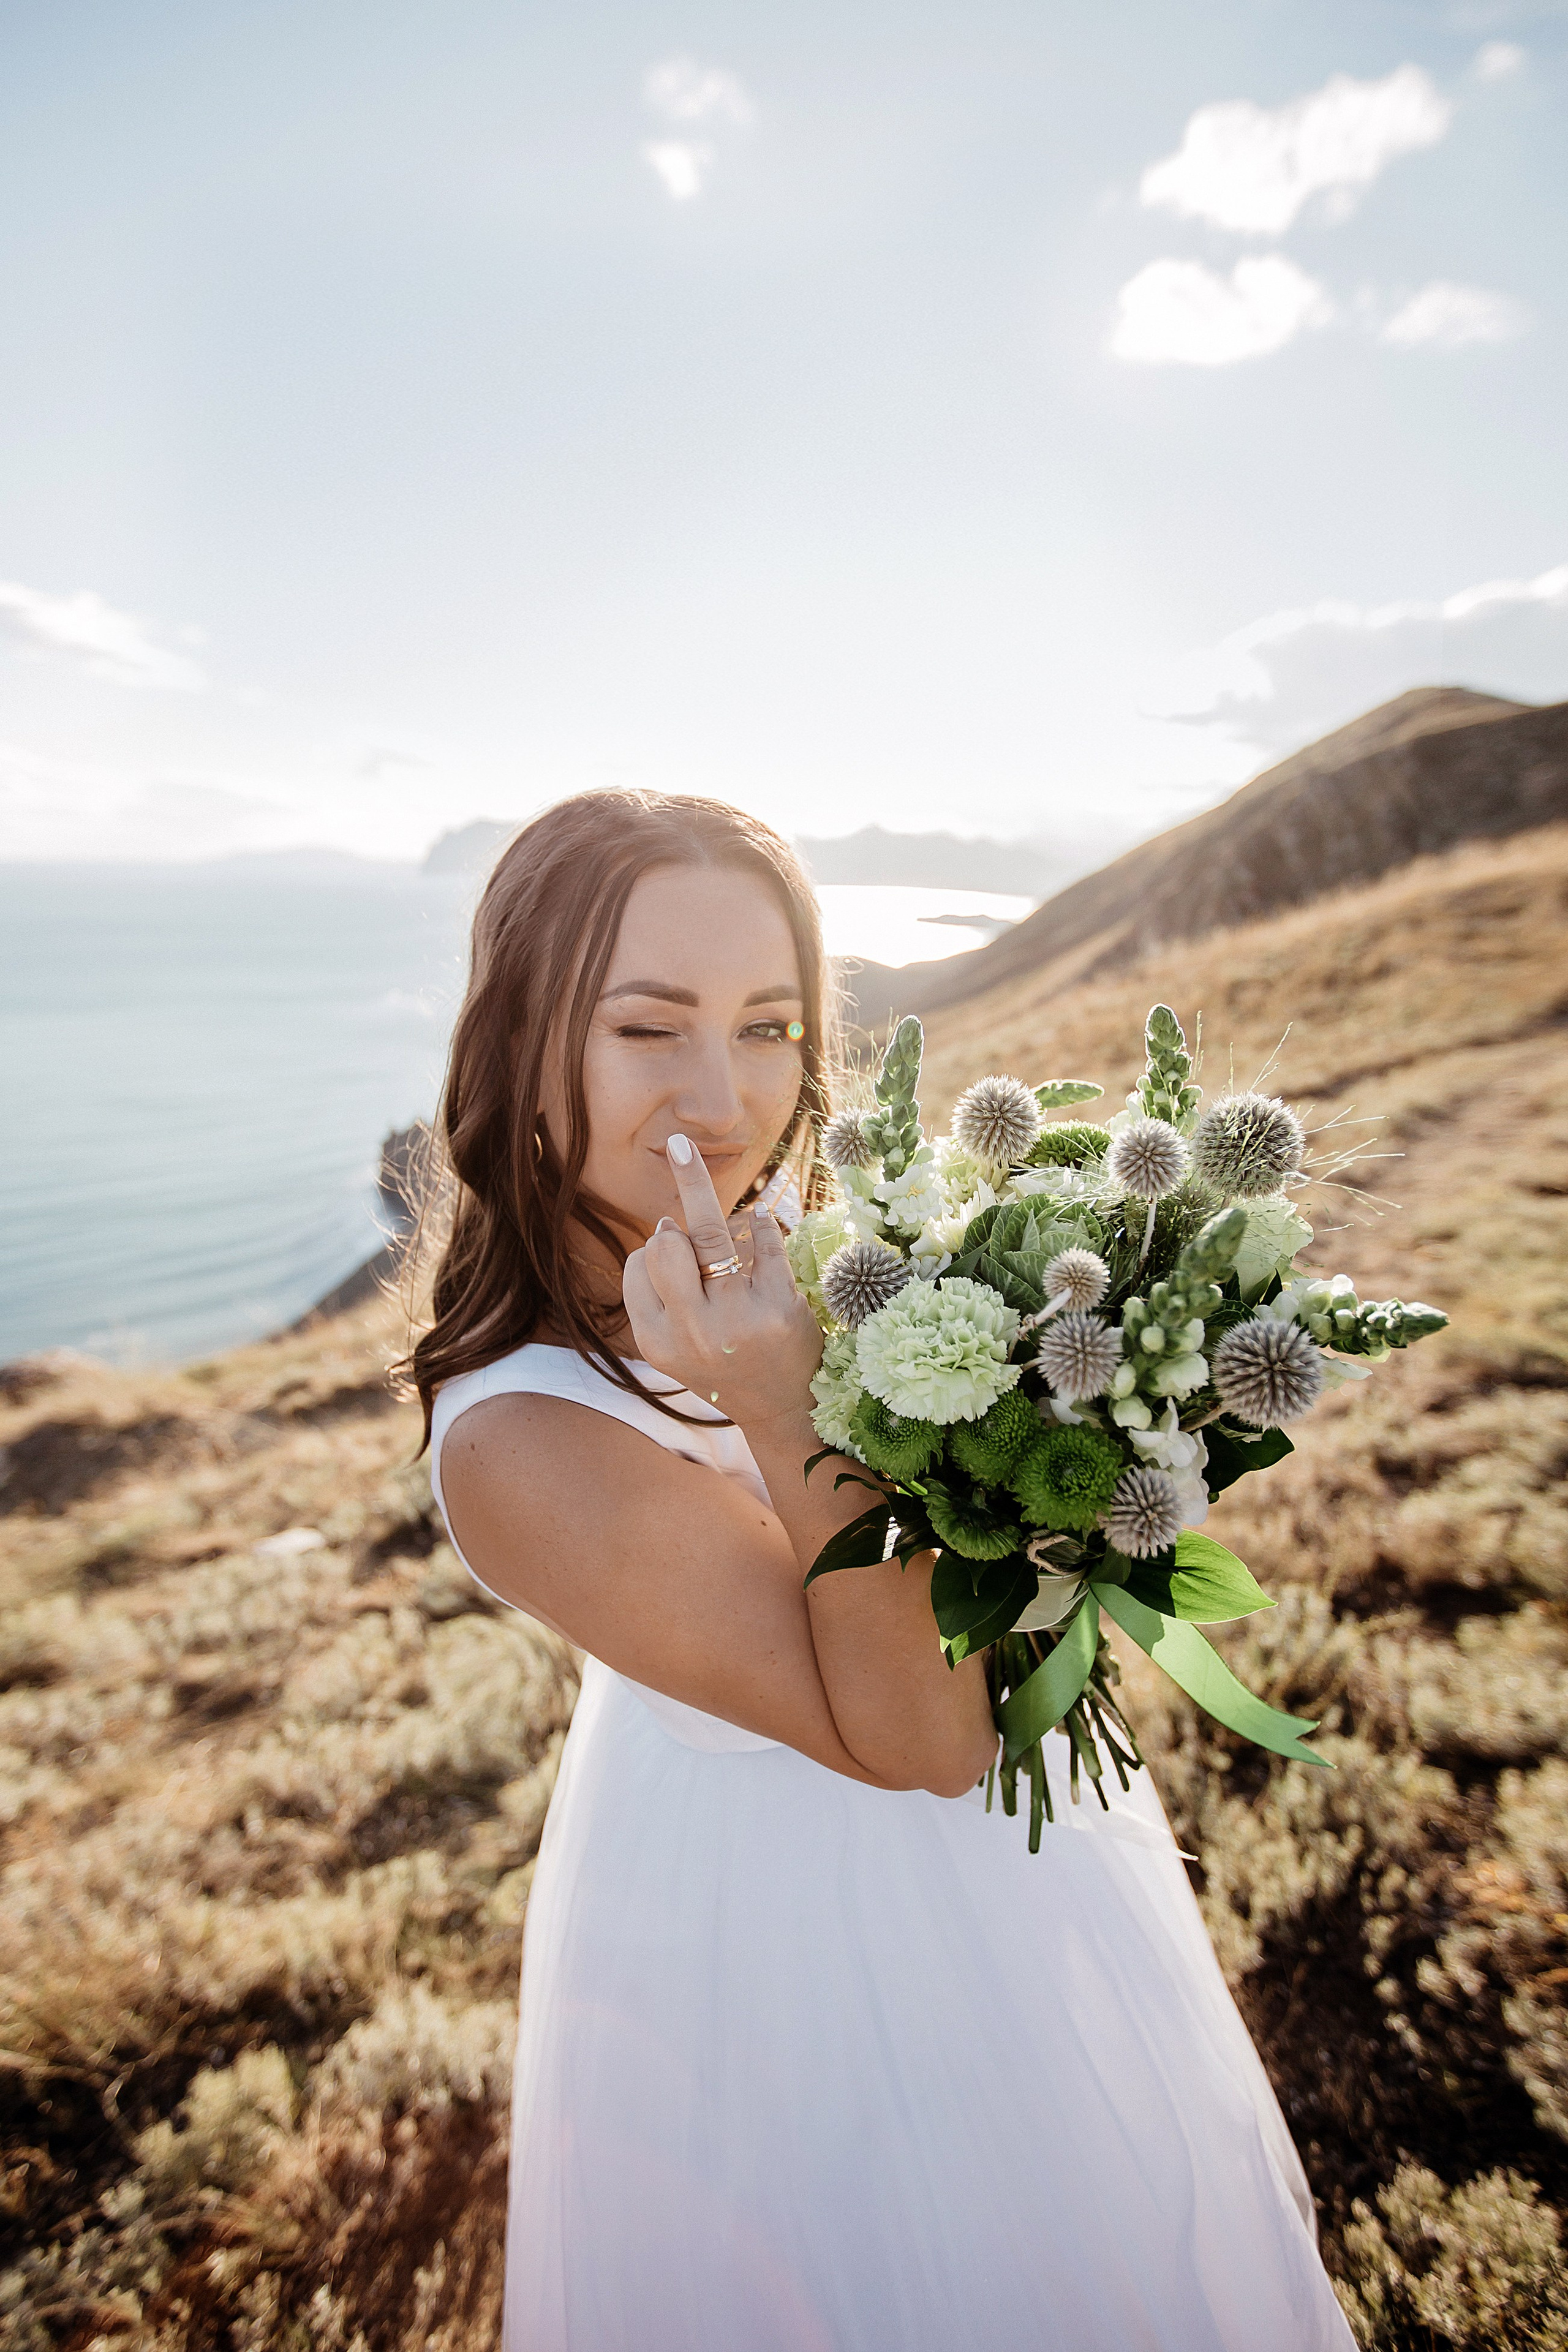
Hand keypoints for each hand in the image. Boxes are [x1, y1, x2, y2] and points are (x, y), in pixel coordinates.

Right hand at [623, 1137, 823, 1428]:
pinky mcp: (777, 1306)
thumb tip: (666, 1224)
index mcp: (657, 1341)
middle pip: (666, 1243)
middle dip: (676, 1225)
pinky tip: (761, 1216)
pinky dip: (761, 1220)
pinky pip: (762, 1237)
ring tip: (687, 1159)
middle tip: (685, 1224)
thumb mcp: (679, 1343)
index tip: (670, 1251)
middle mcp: (691, 1332)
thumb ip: (662, 1293)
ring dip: (702, 1197)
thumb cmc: (725, 1363)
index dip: (653, 1249)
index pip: (638, 1265)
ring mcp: (735, 1319)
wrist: (783, 1408)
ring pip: (706, 1232)